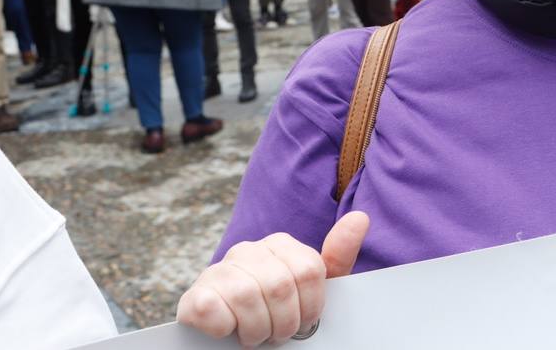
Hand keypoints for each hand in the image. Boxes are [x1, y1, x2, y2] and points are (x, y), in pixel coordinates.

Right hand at [177, 211, 369, 346]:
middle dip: (284, 322)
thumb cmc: (275, 310)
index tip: (304, 321)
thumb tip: (360, 218)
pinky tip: (229, 330)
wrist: (229, 333)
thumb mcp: (312, 288)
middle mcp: (248, 250)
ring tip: (256, 336)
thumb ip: (337, 256)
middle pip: (281, 285)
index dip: (311, 306)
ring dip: (257, 330)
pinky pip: (214, 308)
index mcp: (280, 245)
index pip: (309, 271)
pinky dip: (226, 328)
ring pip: (247, 297)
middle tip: (278, 334)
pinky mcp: (195, 294)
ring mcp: (219, 269)